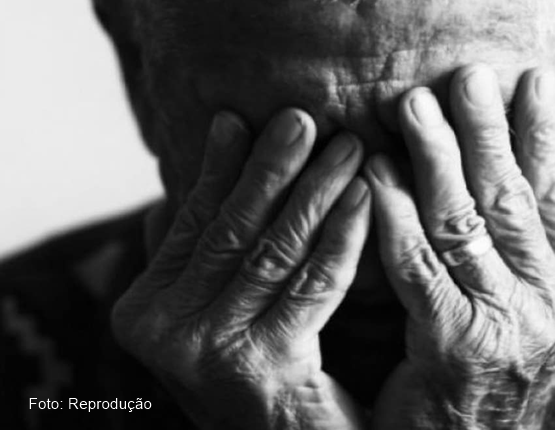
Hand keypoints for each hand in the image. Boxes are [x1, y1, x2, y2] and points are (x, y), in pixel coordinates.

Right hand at [111, 110, 369, 429]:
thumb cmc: (257, 375)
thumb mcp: (211, 313)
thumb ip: (190, 259)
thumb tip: (168, 194)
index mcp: (144, 311)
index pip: (192, 224)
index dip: (218, 169)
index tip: (240, 119)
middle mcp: (165, 332)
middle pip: (232, 231)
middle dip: (272, 169)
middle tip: (305, 118)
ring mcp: (208, 351)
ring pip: (273, 251)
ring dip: (314, 192)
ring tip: (346, 146)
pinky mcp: (263, 366)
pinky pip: (312, 285)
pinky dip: (341, 236)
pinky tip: (364, 197)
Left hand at [366, 65, 554, 428]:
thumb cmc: (496, 368)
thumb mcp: (536, 305)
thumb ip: (540, 246)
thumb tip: (548, 170)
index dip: (542, 134)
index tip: (528, 82)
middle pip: (514, 196)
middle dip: (487, 130)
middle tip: (465, 79)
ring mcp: (510, 325)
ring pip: (466, 221)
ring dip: (437, 157)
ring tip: (414, 109)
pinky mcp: (455, 345)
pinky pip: (418, 264)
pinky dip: (395, 214)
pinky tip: (376, 175)